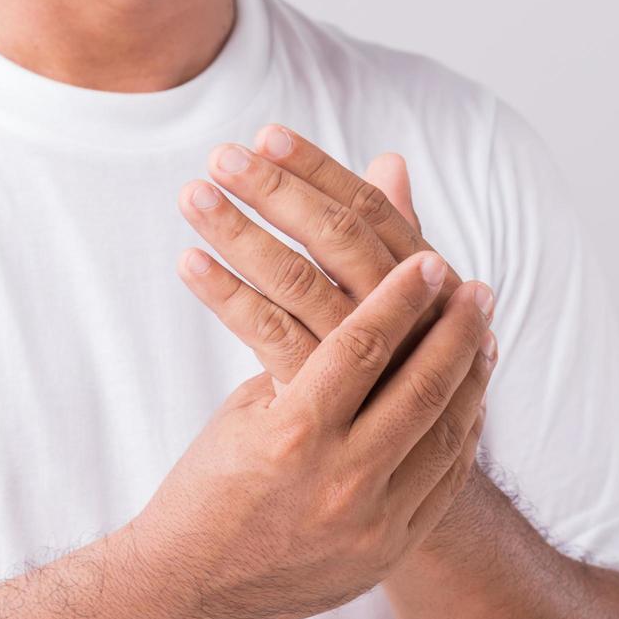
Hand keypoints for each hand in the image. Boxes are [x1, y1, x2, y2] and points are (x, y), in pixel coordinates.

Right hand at [133, 251, 496, 618]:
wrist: (191, 591)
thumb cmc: (207, 488)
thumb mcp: (245, 416)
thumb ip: (305, 367)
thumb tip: (361, 310)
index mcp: (292, 435)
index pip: (363, 347)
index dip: (402, 298)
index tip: (431, 261)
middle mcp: (340, 479)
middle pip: (422, 388)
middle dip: (457, 332)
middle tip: (479, 291)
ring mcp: (372, 522)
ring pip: (447, 436)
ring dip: (472, 380)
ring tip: (485, 338)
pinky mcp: (389, 551)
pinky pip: (446, 482)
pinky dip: (464, 434)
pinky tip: (471, 399)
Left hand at [172, 126, 491, 388]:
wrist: (404, 483)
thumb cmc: (400, 381)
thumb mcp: (411, 304)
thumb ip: (394, 232)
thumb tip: (390, 161)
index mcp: (430, 283)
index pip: (373, 211)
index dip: (319, 170)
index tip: (268, 135)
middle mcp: (410, 317)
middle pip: (341, 239)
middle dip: (279, 191)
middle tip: (222, 155)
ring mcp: (372, 363)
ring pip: (302, 282)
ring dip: (243, 232)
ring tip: (192, 195)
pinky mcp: (329, 402)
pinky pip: (272, 336)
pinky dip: (228, 295)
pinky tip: (189, 264)